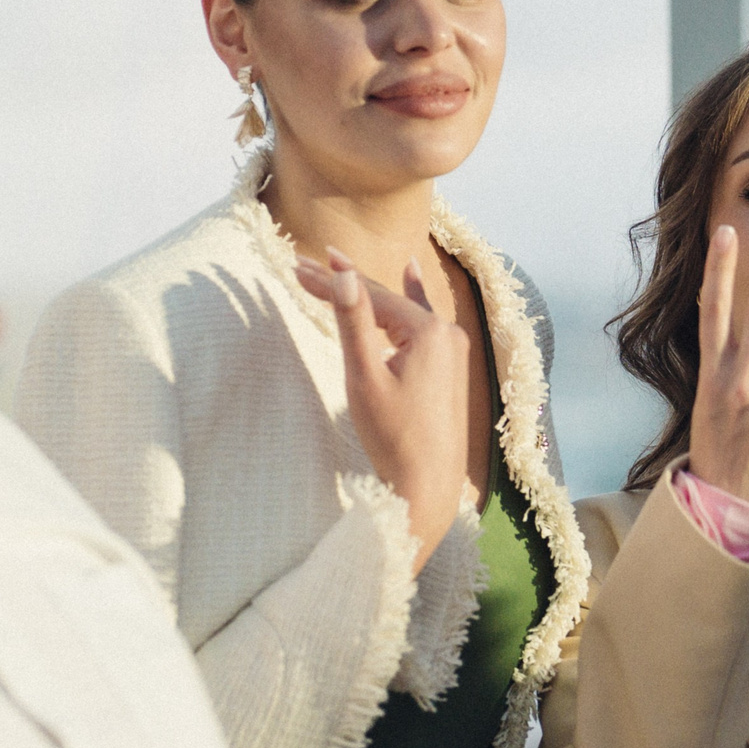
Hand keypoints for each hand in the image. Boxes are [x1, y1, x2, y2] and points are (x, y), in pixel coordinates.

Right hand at [296, 249, 469, 568]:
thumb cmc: (393, 438)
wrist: (428, 486)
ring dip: (371, 290)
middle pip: (386, 300)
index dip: (330, 281)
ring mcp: (453, 349)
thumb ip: (353, 323)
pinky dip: (414, 295)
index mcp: (429, 332)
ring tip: (341, 261)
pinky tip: (411, 269)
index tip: (295, 267)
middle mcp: (448, 332)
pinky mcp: (451, 366)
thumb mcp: (364, 378)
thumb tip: (343, 275)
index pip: (370, 296)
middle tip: (306, 262)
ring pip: (402, 310)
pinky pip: (427, 320)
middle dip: (346, 282)